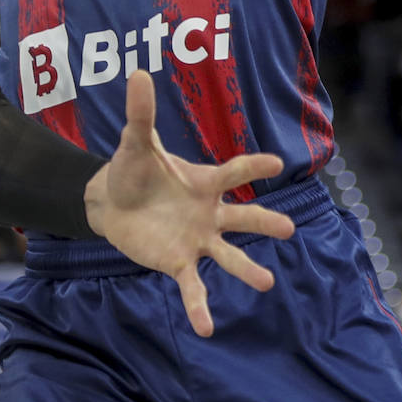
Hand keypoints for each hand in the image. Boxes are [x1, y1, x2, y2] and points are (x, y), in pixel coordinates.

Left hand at [84, 71, 295, 336]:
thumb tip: (138, 73)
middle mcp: (209, 212)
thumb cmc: (133, 169)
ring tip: (267, 282)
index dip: (253, 166)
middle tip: (289, 228)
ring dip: (246, 269)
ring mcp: (197, 239)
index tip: (278, 162)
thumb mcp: (135, 141)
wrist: (112, 203)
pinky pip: (194, 287)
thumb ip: (141, 112)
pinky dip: (199, 307)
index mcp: (204, 181)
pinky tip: (206, 328)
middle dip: (265, 222)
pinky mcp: (178, 262)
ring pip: (228, 256)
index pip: (233, 171)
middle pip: (243, 217)